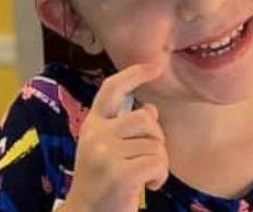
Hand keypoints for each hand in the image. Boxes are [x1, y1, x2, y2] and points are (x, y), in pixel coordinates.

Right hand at [61, 63, 167, 211]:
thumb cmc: (102, 183)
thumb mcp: (107, 150)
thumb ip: (126, 128)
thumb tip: (151, 110)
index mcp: (92, 125)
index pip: (112, 89)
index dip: (134, 74)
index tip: (155, 66)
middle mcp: (96, 135)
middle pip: (145, 118)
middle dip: (156, 139)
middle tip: (148, 160)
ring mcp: (106, 153)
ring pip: (155, 144)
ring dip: (158, 163)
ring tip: (144, 177)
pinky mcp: (120, 173)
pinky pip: (158, 163)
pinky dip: (160, 176)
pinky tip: (148, 186)